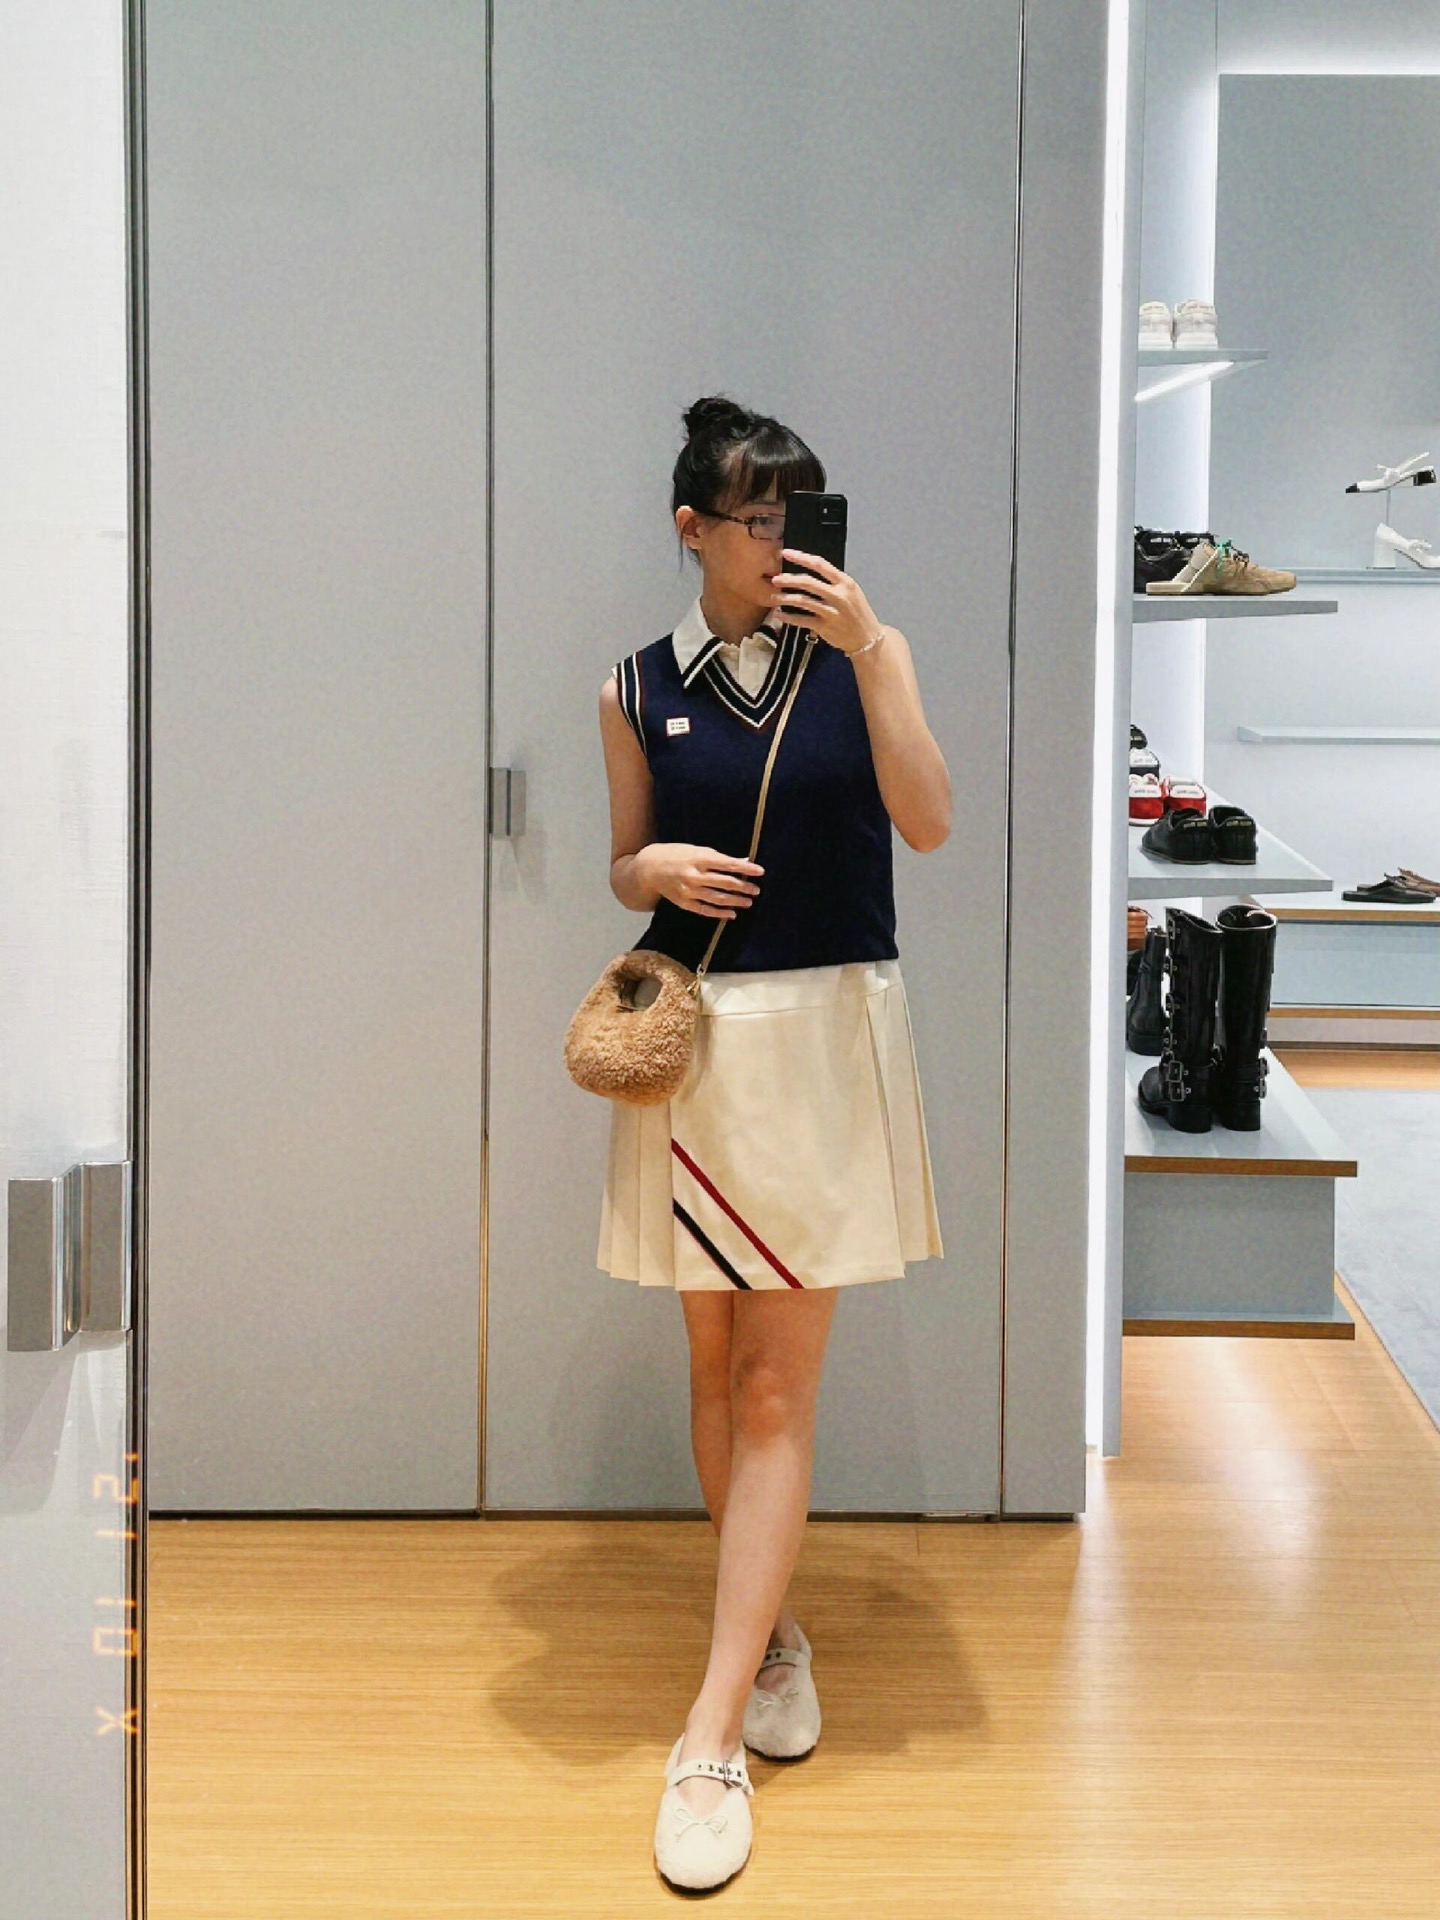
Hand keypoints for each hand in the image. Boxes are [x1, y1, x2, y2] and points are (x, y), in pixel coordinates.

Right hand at [635, 843, 763, 920]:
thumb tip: (743, 862)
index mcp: (698, 858)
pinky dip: (719, 913)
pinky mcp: (684, 903)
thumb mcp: (696, 850)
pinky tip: (732, 914)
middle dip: (743, 887)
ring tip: (748, 902)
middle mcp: (694, 875)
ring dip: (735, 901)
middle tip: (756, 890)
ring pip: (717, 898)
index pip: (728, 864)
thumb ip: (718, 858)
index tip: (760, 871)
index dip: (745, 869)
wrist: (648, 869)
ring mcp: (688, 891)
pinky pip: (705, 910)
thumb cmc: (675, 855)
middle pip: (725, 883)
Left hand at [771, 548, 882, 656]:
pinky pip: (802, 620)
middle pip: (808, 582)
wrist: (868, 638)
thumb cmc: (858, 612)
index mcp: (845, 582)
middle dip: (788, 579)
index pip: (820, 564)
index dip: (801, 557)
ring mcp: (831, 612)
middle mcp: (838, 595)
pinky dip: (788, 617)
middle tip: (775, 579)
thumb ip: (833, 582)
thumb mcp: (851, 591)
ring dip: (785, 598)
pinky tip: (779, 614)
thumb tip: (809, 572)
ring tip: (774, 598)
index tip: (786, 553)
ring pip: (802, 601)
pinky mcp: (824, 627)